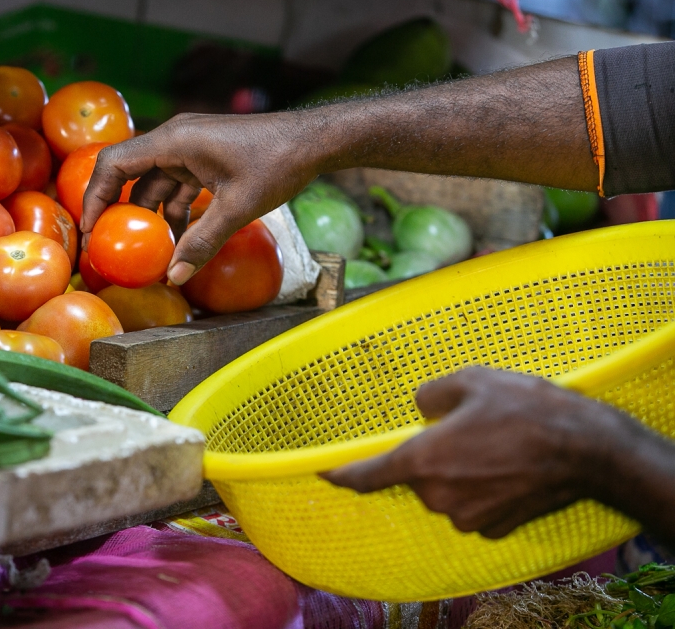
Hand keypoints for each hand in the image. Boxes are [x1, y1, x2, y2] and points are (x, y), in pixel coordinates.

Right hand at [81, 112, 318, 283]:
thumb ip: (202, 242)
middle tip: (106, 246)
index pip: (114, 164)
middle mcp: (175, 139)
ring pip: (154, 184)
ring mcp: (189, 148)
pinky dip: (173, 212)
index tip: (89, 230)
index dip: (95, 197)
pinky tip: (177, 242)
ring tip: (146, 253)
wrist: (313, 140)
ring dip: (150, 217)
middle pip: (128, 174)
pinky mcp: (203, 158)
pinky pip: (176, 186)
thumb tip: (175, 278)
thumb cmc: (277, 163)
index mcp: (174, 140)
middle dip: (116, 211)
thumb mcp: (237, 208)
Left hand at [320, 367, 627, 538]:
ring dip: (458, 470)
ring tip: (495, 443)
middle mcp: (438, 496)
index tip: (324, 473)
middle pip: (415, 475)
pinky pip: (472, 504)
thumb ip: (432, 394)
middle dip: (430, 454)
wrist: (586, 450)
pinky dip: (481, 487)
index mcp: (423, 461)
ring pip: (445, 490)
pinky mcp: (494, 528)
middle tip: (466, 428)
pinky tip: (507, 465)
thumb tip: (423, 406)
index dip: (342, 474)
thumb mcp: (471, 381)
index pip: (367, 475)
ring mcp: (467, 517)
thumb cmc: (526, 410)